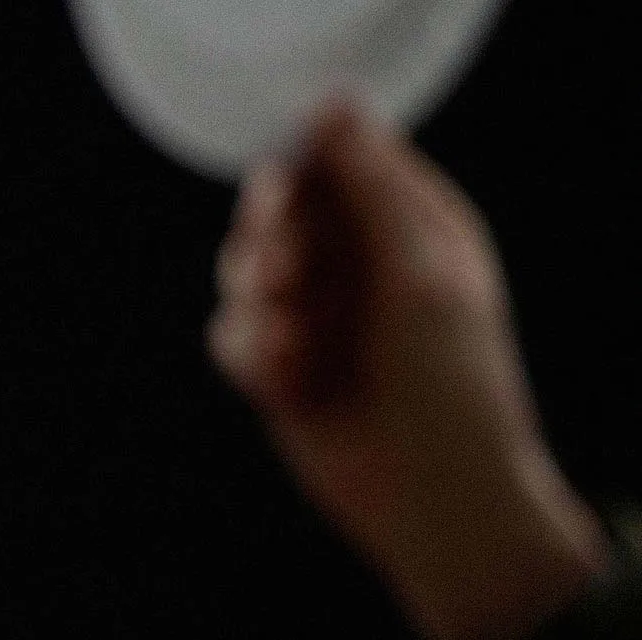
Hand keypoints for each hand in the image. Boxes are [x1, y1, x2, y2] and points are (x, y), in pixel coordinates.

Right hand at [208, 99, 607, 639]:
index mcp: (407, 225)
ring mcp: (314, 316)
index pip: (339, 162)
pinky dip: (250, 357)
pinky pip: (229, 337)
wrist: (429, 494)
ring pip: (240, 273)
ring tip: (292, 346)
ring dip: (255, 305)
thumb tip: (331, 106)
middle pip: (276, 210)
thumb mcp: (421, 269)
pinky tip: (287, 387)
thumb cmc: (449, 384)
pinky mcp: (278, 368)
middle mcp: (355, 264)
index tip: (285, 195)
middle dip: (267, 239)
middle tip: (283, 275)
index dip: (303, 170)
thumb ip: (371, 187)